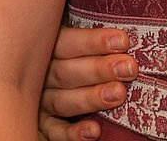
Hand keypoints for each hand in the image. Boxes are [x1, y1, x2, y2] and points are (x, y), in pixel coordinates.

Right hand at [38, 25, 135, 140]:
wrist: (46, 77)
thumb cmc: (73, 51)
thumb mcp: (74, 37)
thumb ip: (89, 38)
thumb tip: (123, 36)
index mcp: (46, 46)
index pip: (66, 42)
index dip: (94, 42)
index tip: (123, 41)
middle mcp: (39, 74)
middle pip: (65, 73)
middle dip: (99, 70)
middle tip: (128, 68)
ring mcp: (39, 100)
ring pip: (61, 101)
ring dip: (91, 98)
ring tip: (119, 93)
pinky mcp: (41, 123)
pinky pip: (54, 131)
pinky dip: (73, 133)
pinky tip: (94, 130)